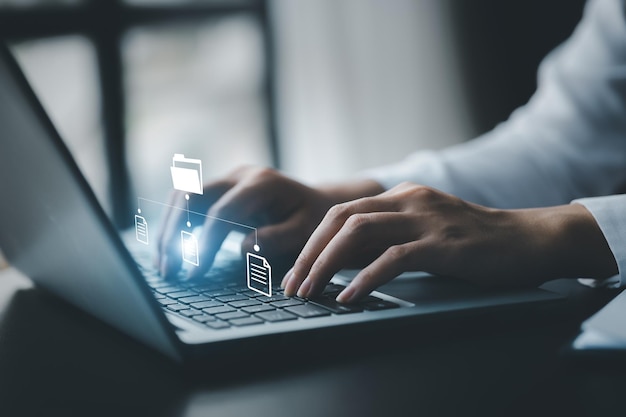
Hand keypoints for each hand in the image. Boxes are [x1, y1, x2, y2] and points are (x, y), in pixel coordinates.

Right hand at [157, 166, 383, 278]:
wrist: (317, 203)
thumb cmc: (314, 220)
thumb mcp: (305, 231)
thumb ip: (276, 239)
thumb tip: (242, 248)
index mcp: (262, 183)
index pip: (221, 212)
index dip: (204, 243)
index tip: (194, 272)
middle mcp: (240, 175)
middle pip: (192, 196)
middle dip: (174, 233)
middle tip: (168, 270)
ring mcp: (228, 179)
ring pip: (183, 196)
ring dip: (169, 229)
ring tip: (163, 265)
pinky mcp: (221, 190)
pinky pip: (188, 203)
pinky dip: (176, 226)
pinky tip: (171, 252)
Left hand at [282, 183, 617, 302]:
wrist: (528, 239)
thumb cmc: (474, 242)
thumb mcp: (424, 231)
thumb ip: (387, 238)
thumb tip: (344, 262)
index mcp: (400, 196)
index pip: (342, 213)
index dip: (313, 241)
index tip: (297, 270)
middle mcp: (407, 200)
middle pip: (342, 219)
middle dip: (311, 252)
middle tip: (293, 284)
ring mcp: (425, 219)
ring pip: (359, 233)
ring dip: (327, 264)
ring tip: (310, 291)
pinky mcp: (442, 243)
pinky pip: (393, 259)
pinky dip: (365, 277)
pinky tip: (349, 296)